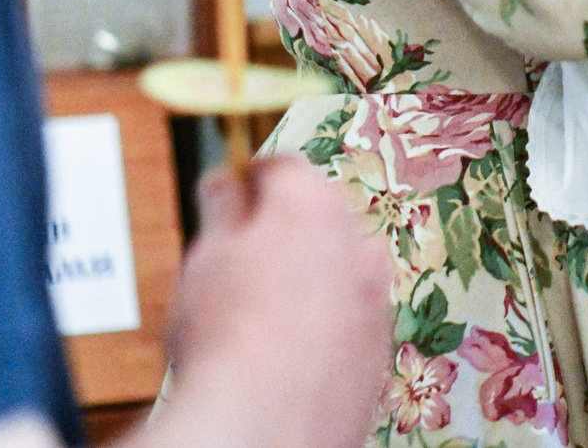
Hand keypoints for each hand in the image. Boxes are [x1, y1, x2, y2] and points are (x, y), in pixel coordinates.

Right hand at [145, 157, 391, 447]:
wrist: (265, 424)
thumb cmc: (228, 340)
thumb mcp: (205, 257)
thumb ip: (221, 210)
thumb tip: (224, 187)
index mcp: (313, 205)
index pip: (283, 166)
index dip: (248, 179)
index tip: (231, 194)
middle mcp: (358, 241)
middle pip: (321, 213)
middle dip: (285, 228)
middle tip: (241, 259)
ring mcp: (377, 293)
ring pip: (343, 266)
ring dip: (313, 275)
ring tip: (263, 311)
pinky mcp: (382, 343)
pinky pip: (353, 315)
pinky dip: (329, 321)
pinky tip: (291, 346)